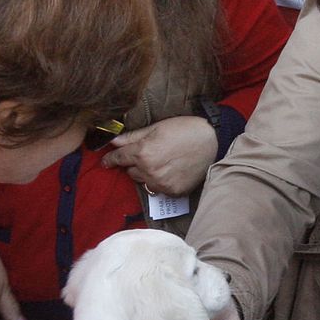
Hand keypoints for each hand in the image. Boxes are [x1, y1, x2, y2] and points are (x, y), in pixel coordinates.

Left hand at [101, 117, 217, 196]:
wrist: (213, 141)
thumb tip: (113, 141)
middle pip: (130, 171)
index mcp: (143, 152)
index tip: (106, 161)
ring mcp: (162, 183)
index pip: (119, 158)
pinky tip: (171, 171)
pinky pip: (159, 189)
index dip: (111, 159)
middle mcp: (149, 171)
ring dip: (146, 174)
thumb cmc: (185, 129)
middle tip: (146, 155)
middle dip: (134, 164)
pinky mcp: (173, 192)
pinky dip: (161, 182)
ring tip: (160, 163)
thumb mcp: (157, 127)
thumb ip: (133, 137)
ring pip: (144, 182)